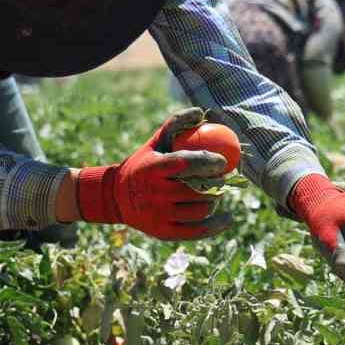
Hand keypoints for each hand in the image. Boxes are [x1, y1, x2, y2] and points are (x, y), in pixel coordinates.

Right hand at [74, 109, 231, 240]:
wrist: (116, 197)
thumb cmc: (143, 165)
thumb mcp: (155, 143)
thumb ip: (176, 124)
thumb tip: (201, 112)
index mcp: (152, 169)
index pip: (185, 164)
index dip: (207, 161)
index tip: (223, 161)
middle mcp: (154, 193)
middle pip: (195, 189)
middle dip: (217, 183)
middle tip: (225, 178)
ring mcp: (158, 215)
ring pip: (199, 210)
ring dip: (215, 201)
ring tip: (218, 193)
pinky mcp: (163, 232)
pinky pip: (196, 231)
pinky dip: (216, 225)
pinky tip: (228, 218)